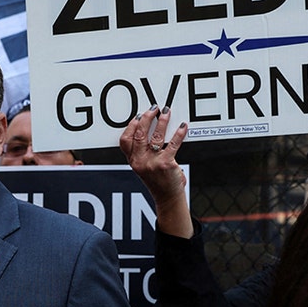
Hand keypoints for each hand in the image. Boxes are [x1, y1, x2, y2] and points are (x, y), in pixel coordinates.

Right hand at [120, 107, 192, 237]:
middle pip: (139, 134)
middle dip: (146, 118)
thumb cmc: (157, 180)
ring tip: (166, 113)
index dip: (131, 126)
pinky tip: (182, 126)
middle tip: (153, 109)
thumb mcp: (142, 167)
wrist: (167, 197)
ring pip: (156, 136)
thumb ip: (141, 152)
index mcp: (133, 161)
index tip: (139, 115)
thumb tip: (146, 129)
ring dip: (162, 121)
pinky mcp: (166, 164)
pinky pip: (173, 144)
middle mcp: (140, 161)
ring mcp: (153, 163)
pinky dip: (179, 133)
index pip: (125, 140)